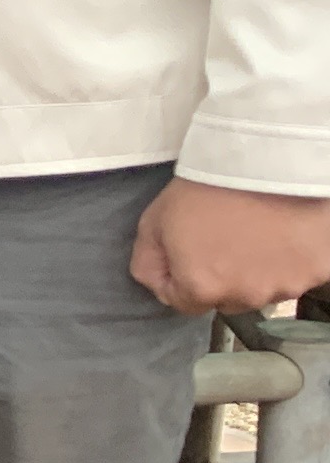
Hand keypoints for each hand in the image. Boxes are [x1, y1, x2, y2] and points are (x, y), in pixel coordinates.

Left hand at [131, 177, 329, 314]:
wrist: (269, 161)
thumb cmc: (209, 187)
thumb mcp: (155, 220)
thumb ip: (148, 261)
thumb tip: (157, 282)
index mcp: (202, 288)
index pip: (183, 302)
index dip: (179, 277)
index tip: (188, 251)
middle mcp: (246, 296)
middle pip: (227, 298)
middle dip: (222, 277)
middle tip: (226, 238)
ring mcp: (286, 286)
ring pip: (264, 288)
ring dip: (259, 270)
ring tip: (258, 232)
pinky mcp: (318, 271)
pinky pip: (300, 274)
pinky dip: (292, 259)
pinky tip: (285, 233)